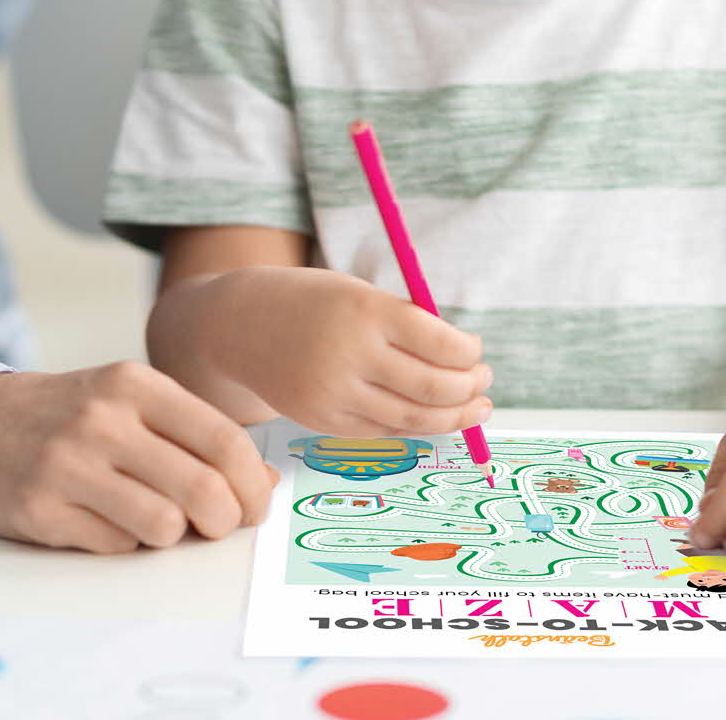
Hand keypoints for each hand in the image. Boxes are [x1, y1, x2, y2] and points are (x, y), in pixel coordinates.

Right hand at [0, 362, 277, 552]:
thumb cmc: (69, 415)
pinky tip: (107, 519)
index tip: (256, 505)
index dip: (253, 484)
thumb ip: (196, 435)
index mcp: (135, 385)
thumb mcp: (131, 402)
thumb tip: (265, 482)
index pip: (224, 440)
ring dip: (172, 533)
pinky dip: (126, 541)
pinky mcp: (41, 510)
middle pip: (203, 489)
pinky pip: (117, 545)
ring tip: (156, 519)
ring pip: (164, 525)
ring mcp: (69, 466)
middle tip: (219, 525)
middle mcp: (103, 421)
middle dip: (225, 520)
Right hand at [205, 267, 492, 436]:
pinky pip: (383, 430)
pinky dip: (413, 424)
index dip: (468, 353)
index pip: (439, 342)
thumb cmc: (314, 304)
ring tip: (475, 407)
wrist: (241, 325)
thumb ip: (407, 325)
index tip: (476, 351)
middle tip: (484, 382)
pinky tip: (428, 415)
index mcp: (365, 311)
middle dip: (469, 388)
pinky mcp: (322, 422)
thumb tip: (466, 363)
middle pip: (431, 387)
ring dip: (453, 415)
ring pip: (413, 418)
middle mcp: (349, 355)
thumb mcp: (359, 295)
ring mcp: (334, 394)